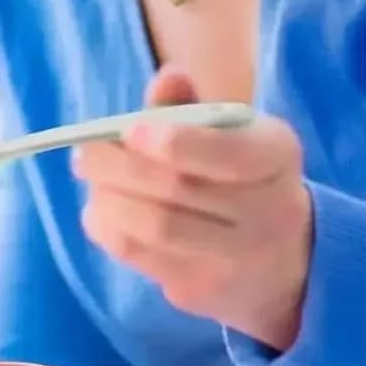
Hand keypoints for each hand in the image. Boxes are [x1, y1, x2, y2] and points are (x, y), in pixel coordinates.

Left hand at [71, 67, 313, 350]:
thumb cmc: (239, 176)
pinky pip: (142, 257)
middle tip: (83, 153)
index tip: (128, 130)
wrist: (283, 262)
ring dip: (107, 198)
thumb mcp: (228, 134)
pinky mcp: (204, 289)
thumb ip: (190, 106)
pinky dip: (108, 228)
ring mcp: (240, 258)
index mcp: (277, 154)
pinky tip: (101, 211)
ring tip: (90, 178)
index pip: (228, 153)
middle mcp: (271, 210)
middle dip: (118, 167)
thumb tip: (168, 76)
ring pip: (156, 227)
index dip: (172, 141)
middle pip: (179, 189)